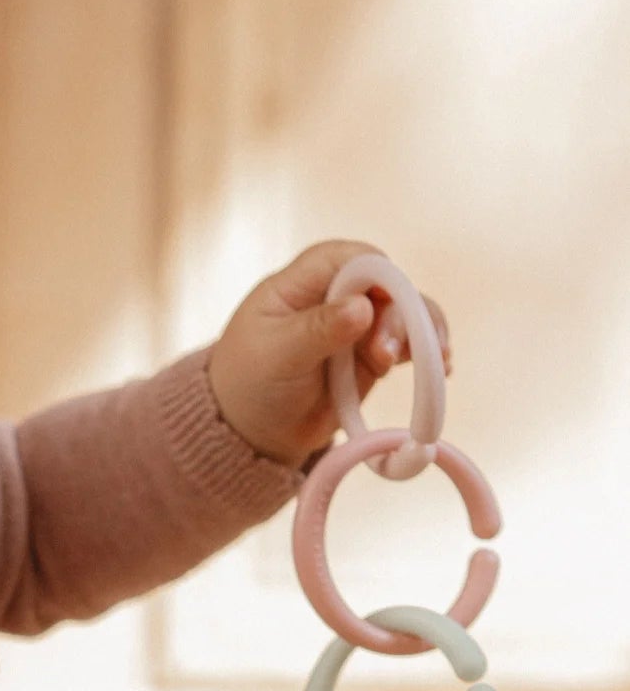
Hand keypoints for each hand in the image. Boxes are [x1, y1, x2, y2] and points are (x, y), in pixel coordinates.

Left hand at [206, 240, 452, 469]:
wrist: (250, 433)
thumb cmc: (248, 384)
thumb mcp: (276, 356)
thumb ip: (318, 330)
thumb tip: (363, 307)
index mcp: (301, 282)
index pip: (352, 258)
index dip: (378, 274)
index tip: (385, 304)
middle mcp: (335, 297)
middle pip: (388, 286)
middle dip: (400, 315)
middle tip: (385, 355)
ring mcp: (357, 326)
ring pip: (407, 313)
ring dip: (420, 334)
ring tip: (431, 363)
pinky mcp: (372, 355)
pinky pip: (409, 345)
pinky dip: (426, 353)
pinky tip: (441, 369)